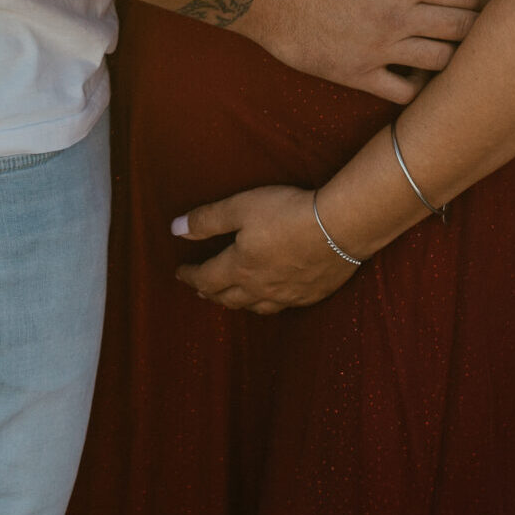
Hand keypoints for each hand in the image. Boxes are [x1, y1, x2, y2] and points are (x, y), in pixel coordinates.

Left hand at [173, 186, 359, 313]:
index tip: (179, 273)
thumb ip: (207, 220)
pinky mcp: (310, 295)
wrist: (340, 227)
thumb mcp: (241, 207)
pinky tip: (271, 298)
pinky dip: (267, 304)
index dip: (189, 276)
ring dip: (237, 303)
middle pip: (228, 298)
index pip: (206, 278)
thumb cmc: (288, 212)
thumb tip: (174, 229)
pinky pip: (281, 306)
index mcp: (240, 268)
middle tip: (200, 288)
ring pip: (254, 307)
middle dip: (210, 292)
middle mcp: (260, 288)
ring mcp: (287, 295)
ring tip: (231, 298)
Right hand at [231, 0, 486, 104]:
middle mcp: (398, 17)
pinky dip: (419, 85)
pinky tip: (416, 73)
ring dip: (455, 57)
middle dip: (481, 28)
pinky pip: (405, 92)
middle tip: (487, 29)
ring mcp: (379, 50)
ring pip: (441, 63)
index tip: (495, 3)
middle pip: (463, 30)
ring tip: (455, 53)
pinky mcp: (357, 75)